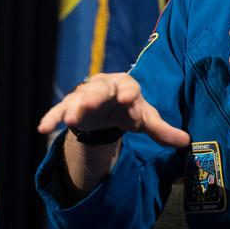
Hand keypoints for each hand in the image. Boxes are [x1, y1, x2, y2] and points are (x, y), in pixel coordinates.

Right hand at [38, 72, 188, 147]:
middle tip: (89, 103)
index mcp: (126, 86)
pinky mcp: (70, 107)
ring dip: (73, 108)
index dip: (127, 92)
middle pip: (99, 89)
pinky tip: (42, 128)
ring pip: (78, 99)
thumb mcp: (146, 119)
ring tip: (68, 120)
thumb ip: (163, 131)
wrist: (108, 108)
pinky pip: (59, 110)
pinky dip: (51, 117)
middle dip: (94, 96)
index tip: (125, 98)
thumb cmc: (129, 110)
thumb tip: (186, 142)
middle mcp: (104, 87)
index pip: (128, 87)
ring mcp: (85, 96)